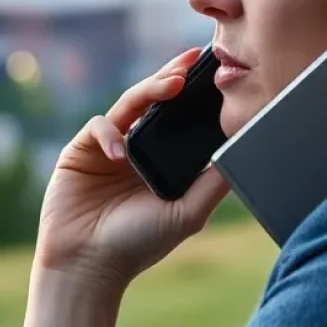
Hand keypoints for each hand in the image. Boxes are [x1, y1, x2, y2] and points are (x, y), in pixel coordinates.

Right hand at [19, 48, 230, 326]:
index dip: (196, 94)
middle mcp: (135, 149)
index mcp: (160, 160)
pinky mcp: (80, 151)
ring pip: (128, 106)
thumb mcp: (188, 213)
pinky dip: (110, 134)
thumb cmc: (138, 245)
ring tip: (170, 85)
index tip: (218, 74)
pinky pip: (98, 127)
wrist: (88, 266)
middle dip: (172, 77)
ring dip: (148, 91)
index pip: (180, 118)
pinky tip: (122, 152)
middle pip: (154, 102)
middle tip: (193, 61)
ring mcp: (106, 148)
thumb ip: (214, 182)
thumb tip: (246, 148)